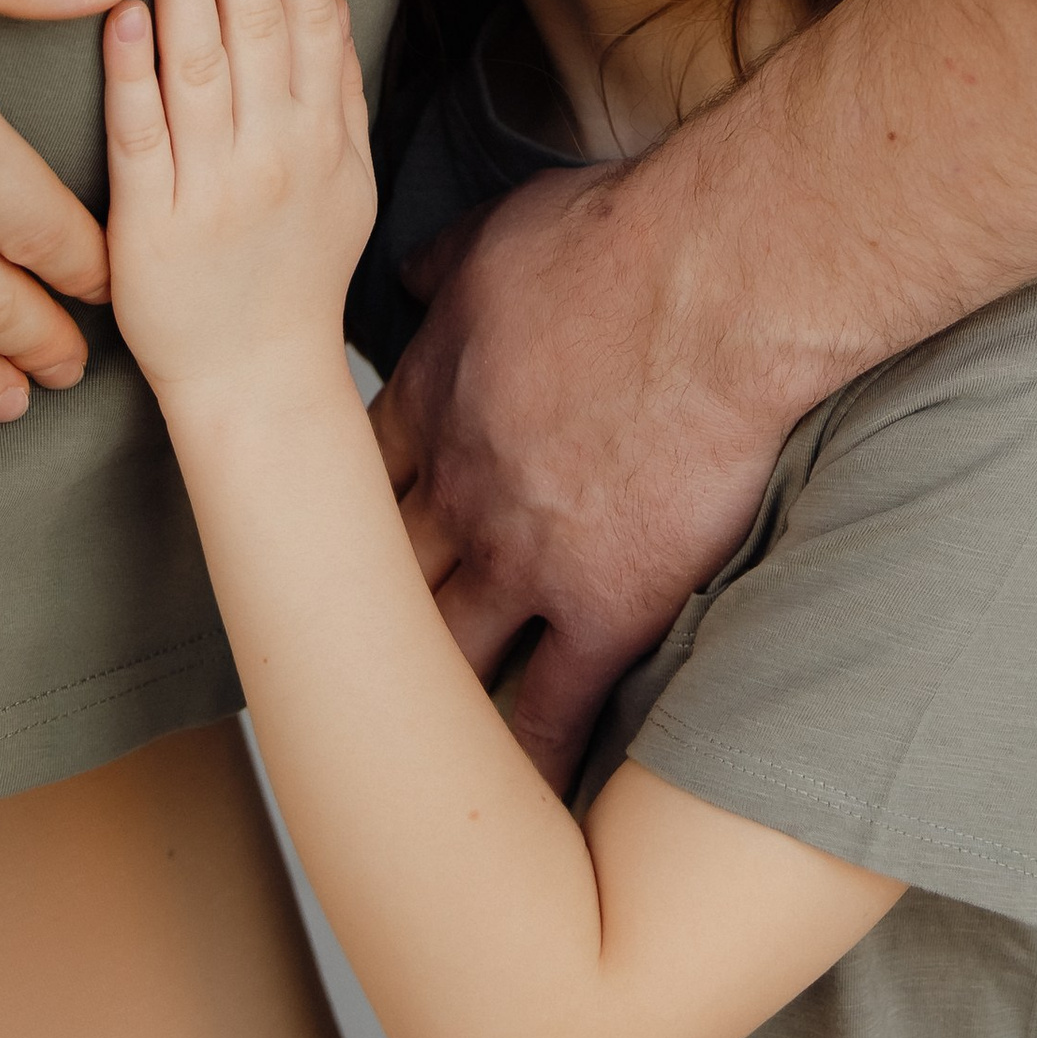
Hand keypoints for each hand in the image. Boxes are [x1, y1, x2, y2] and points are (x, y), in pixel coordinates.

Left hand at [101, 0, 372, 409]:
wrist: (258, 383)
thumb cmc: (296, 273)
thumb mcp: (346, 180)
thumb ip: (338, 89)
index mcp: (321, 135)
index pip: (309, 14)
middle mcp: (274, 153)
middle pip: (259, 23)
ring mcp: (212, 187)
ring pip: (201, 66)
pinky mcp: (150, 225)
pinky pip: (141, 137)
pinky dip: (133, 73)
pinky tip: (124, 13)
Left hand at [374, 162, 799, 789]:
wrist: (714, 284)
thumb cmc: (618, 241)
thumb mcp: (497, 234)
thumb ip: (439, 266)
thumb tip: (405, 273)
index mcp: (427, 403)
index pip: (344, 487)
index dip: (328, 527)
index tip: (322, 556)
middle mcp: (456, 492)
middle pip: (374, 583)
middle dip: (349, 629)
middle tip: (333, 675)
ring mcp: (523, 559)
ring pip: (444, 658)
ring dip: (419, 705)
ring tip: (397, 757)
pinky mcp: (606, 606)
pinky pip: (552, 709)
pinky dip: (527, 760)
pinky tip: (512, 803)